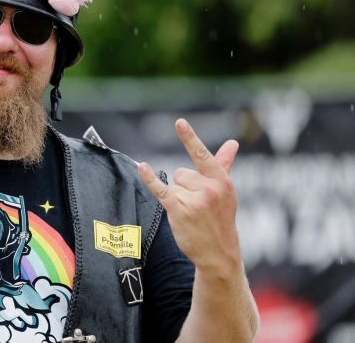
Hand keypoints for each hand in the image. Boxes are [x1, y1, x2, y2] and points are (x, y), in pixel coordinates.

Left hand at [138, 118, 242, 272]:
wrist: (219, 252)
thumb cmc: (221, 218)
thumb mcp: (226, 191)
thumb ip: (224, 164)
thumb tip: (232, 142)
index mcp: (222, 180)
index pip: (202, 155)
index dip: (189, 138)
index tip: (179, 122)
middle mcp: (209, 188)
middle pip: (182, 172)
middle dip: (185, 186)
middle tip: (198, 206)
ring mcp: (194, 199)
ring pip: (173, 183)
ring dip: (178, 197)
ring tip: (192, 213)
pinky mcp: (178, 209)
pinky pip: (161, 188)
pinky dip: (150, 178)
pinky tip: (142, 167)